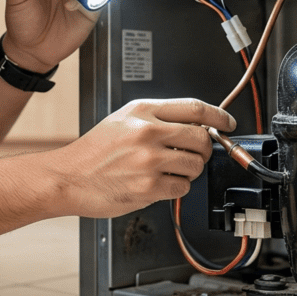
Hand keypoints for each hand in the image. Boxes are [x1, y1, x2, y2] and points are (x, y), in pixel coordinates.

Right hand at [47, 99, 236, 219]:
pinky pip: (182, 187)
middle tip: (194, 153)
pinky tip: (158, 182)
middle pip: (202, 138)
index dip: (218, 116)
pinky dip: (177, 187)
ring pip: (195, 165)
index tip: (227, 123)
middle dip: (204, 148)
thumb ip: (159, 117)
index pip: (195, 108)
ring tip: (167, 169)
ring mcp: (149, 161)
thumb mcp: (124, 119)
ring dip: (189, 170)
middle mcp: (148, 133)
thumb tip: (198, 124)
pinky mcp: (148, 187)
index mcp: (143, 111)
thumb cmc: (95, 151)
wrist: (69, 177)